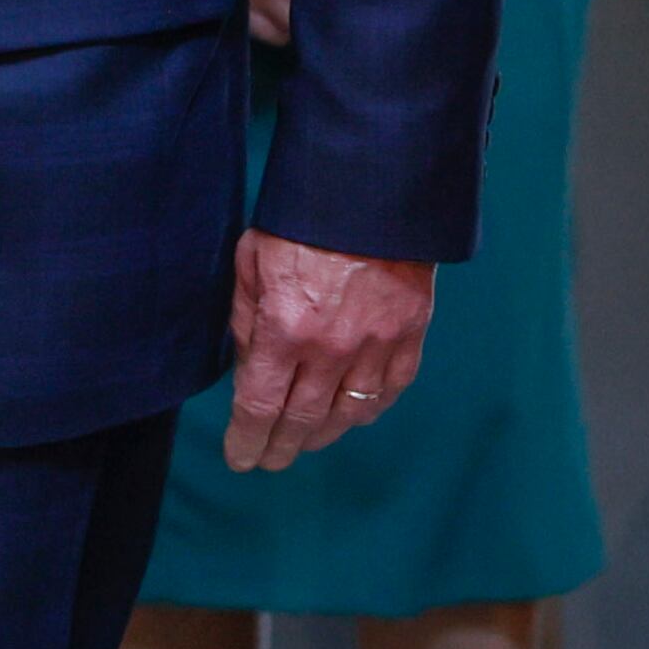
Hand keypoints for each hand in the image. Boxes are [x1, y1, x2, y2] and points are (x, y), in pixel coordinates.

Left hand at [224, 231, 432, 471]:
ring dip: (321, 435)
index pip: (259, 406)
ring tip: (304, 441)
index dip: (246, 440)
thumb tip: (246, 365)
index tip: (239, 457)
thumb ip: (247, 317)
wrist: (374, 190)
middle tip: (268, 459)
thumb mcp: (252, 259)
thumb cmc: (303, 219)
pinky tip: (350, 415)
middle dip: (279, 447)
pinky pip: (389, 390)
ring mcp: (376, 345)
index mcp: (284, 328)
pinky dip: (367, 410)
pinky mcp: (410, 335)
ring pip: (347, 414)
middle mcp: (330, 348)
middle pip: (301, 421)